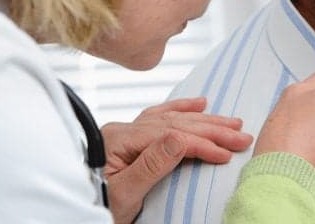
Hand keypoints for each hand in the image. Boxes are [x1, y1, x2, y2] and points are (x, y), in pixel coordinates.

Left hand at [101, 97, 252, 223]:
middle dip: (212, 129)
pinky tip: (199, 104)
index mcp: (119, 140)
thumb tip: (180, 138)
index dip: (202, 143)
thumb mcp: (124, 194)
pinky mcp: (130, 139)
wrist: (72, 210)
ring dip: (204, 120)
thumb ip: (151, 164)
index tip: (226, 153)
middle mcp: (123, 130)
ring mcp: (126, 133)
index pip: (171, 136)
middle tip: (241, 135)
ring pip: (171, 118)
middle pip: (175, 123)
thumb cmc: (96, 205)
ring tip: (231, 122)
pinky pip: (159, 117)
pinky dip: (181, 110)